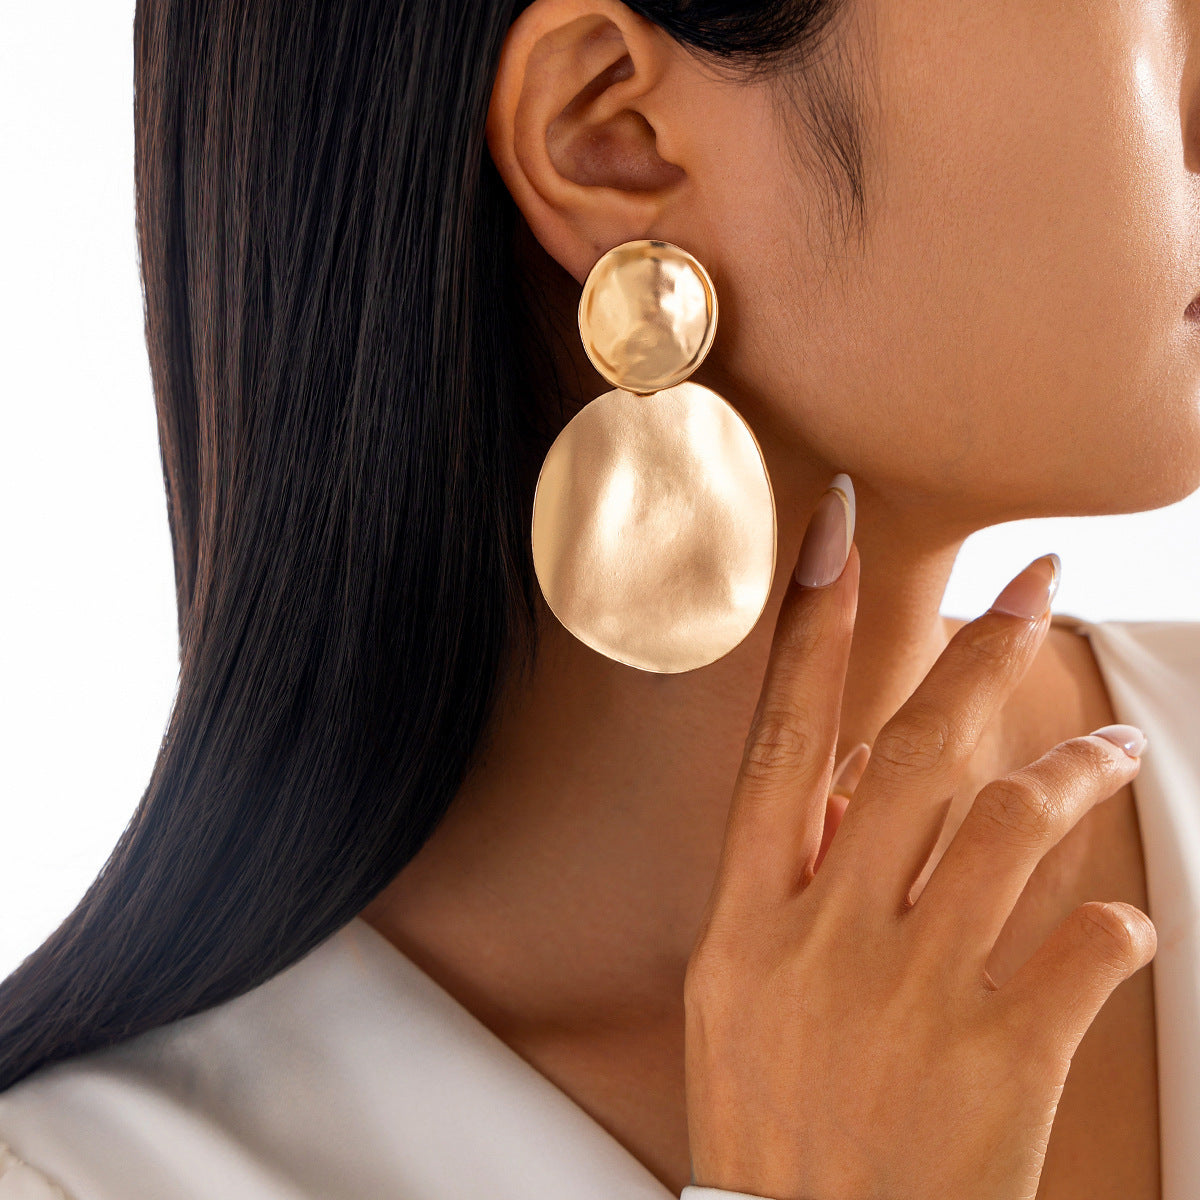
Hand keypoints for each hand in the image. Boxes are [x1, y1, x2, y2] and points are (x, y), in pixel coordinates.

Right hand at [683, 485, 1155, 1199]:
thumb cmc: (769, 1118)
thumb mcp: (737, 991)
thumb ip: (787, 883)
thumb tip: (846, 784)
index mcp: (746, 919)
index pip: (780, 741)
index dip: (811, 631)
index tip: (838, 533)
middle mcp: (822, 940)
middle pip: (912, 756)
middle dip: (978, 655)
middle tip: (1033, 584)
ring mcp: (911, 998)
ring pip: (1010, 827)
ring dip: (1073, 771)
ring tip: (1106, 746)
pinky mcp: (1000, 1063)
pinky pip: (1082, 948)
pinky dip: (1112, 920)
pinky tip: (1116, 920)